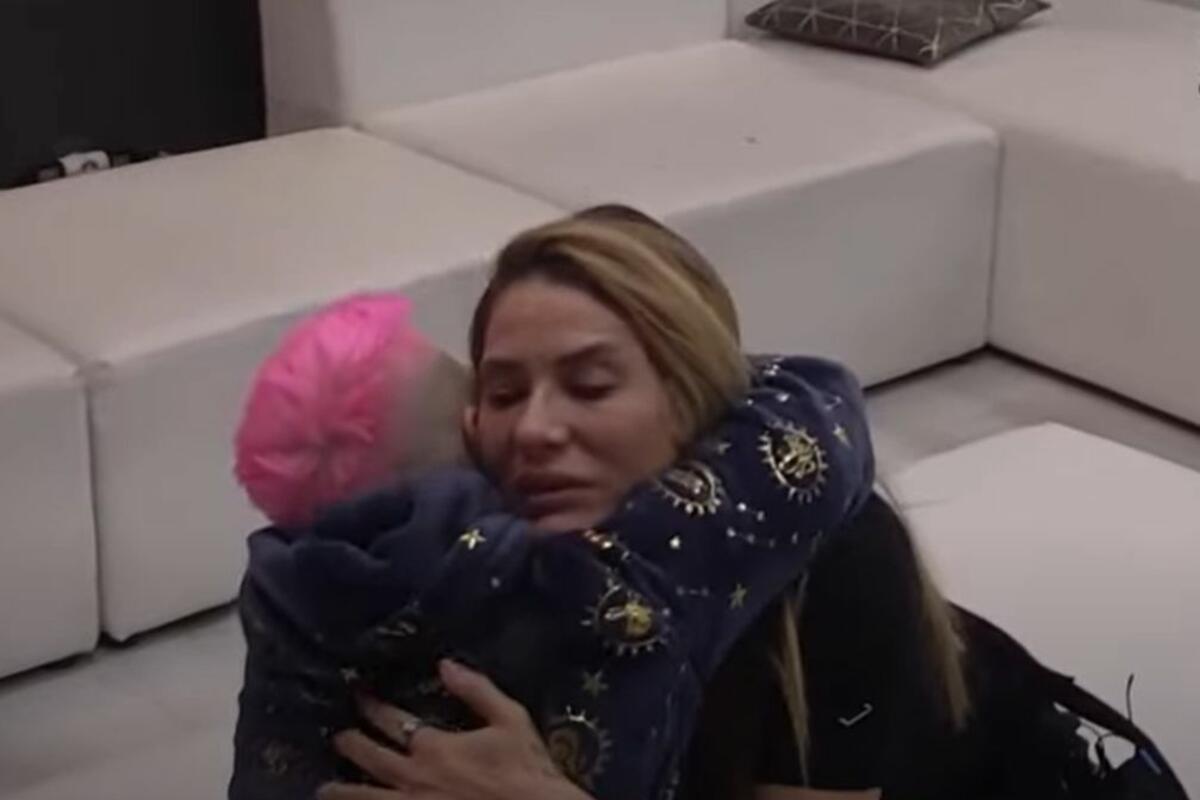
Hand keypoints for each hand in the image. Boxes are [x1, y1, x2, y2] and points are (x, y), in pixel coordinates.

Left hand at [317, 659, 590, 799]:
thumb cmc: (526, 768)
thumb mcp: (510, 718)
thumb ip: (476, 689)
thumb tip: (445, 665)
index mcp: (434, 747)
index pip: (393, 721)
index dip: (373, 707)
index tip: (359, 696)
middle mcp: (414, 778)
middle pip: (370, 758)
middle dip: (350, 744)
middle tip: (336, 737)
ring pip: (365, 798)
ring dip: (341, 792)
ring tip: (323, 790)